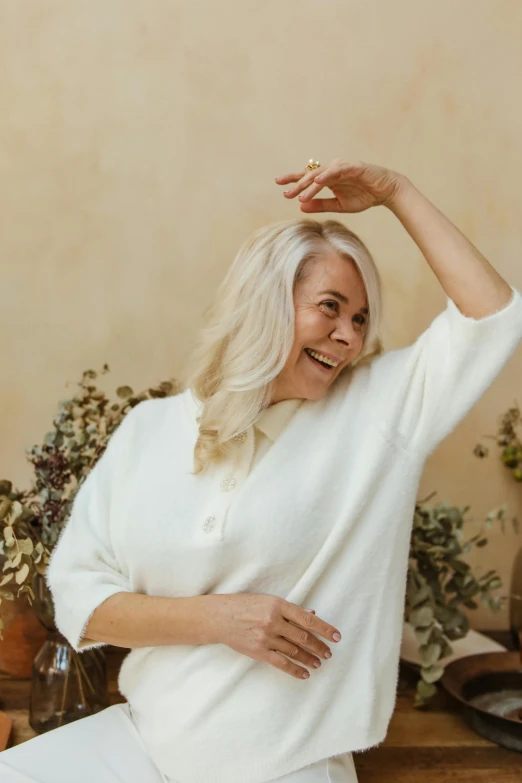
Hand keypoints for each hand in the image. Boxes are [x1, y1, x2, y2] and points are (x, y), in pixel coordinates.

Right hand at [206, 593, 339, 679]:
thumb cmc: (244, 605)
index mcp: (278, 605)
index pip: (307, 619)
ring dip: (309, 658)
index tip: (337, 636)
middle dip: (318, 646)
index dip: (324, 628)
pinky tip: (305, 673)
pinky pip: (281, 663)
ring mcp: (266, 637)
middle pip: (303, 636)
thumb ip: (289, 609)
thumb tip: (312, 614)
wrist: (219, 617)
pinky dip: (295, 669)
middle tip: (328, 653)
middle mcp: (273, 621)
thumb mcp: (267, 600)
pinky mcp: (259, 651)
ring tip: (319, 662)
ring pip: (294, 650)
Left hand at [275, 158, 404, 212]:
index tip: (279, 184)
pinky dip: (326, 176)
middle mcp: (332, 170)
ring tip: (298, 194)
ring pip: (321, 174)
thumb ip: (320, 205)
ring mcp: (342, 167)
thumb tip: (301, 206)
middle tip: (285, 193)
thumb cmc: (364, 196)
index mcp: (328, 178)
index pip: (307, 178)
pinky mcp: (353, 167)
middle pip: (310, 175)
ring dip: (309, 184)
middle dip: (297, 184)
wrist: (386, 192)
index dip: (293, 180)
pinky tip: (317, 182)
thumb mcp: (339, 205)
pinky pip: (337, 171)